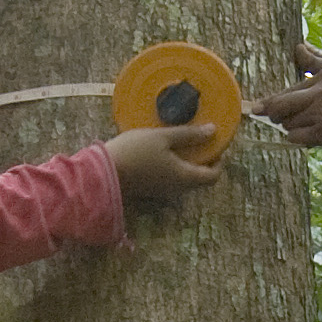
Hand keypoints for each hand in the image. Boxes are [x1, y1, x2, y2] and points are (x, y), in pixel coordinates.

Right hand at [104, 124, 225, 202]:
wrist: (102, 172)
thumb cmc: (135, 152)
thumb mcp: (163, 137)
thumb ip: (189, 134)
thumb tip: (213, 131)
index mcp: (185, 177)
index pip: (213, 176)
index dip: (219, 160)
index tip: (215, 144)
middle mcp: (177, 188)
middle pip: (199, 177)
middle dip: (203, 159)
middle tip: (198, 139)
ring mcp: (162, 190)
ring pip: (184, 177)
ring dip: (187, 161)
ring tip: (179, 140)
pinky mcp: (149, 187)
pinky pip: (169, 177)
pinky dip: (173, 164)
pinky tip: (162, 148)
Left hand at [249, 65, 321, 156]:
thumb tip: (306, 101)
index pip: (291, 88)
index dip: (275, 100)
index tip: (262, 106)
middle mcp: (320, 91)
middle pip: (280, 103)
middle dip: (270, 112)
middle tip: (261, 116)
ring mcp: (320, 111)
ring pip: (288, 123)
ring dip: (293, 129)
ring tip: (310, 132)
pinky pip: (297, 137)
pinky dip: (298, 140)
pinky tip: (310, 141)